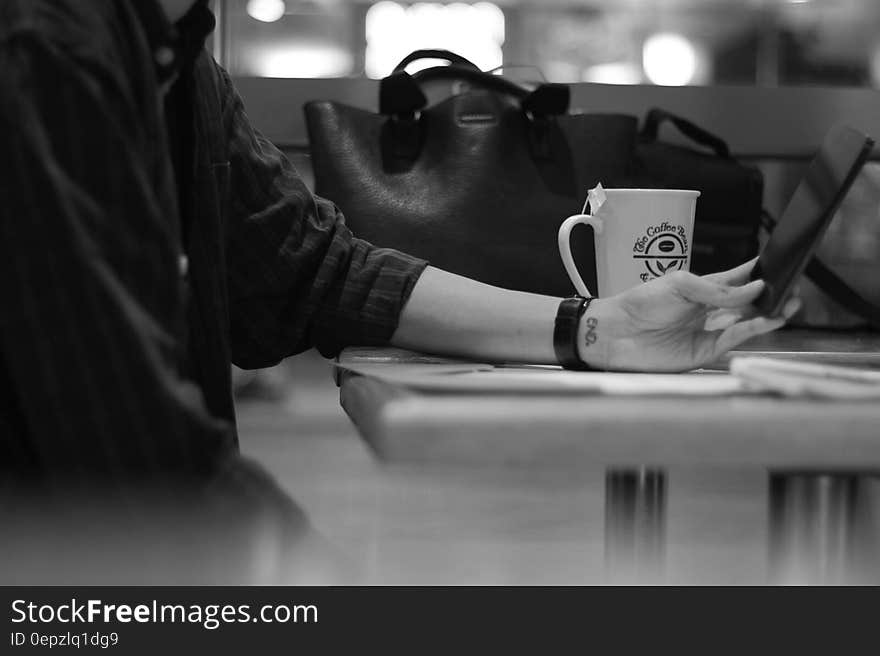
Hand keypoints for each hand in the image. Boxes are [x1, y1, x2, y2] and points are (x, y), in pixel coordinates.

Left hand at [578, 259, 799, 371]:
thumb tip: (755, 287)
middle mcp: (708, 312)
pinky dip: (750, 330)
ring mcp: (707, 333)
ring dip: (768, 315)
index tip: (781, 264)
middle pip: (748, 304)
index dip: (758, 273)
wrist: (616, 332)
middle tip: (793, 290)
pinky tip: (763, 320)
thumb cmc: (640, 303)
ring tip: (789, 305)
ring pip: (746, 324)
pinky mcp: (703, 353)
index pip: (736, 280)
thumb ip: (718, 289)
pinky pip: (733, 340)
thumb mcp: (681, 284)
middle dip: (771, 297)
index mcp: (701, 290)